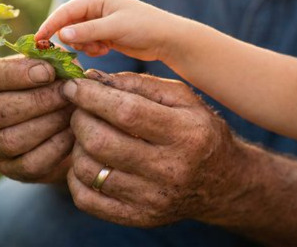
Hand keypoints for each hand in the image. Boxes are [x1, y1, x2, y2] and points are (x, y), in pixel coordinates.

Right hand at [0, 55, 74, 182]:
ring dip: (48, 123)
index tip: (48, 71)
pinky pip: (31, 163)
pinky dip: (56, 147)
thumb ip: (49, 58)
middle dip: (37, 100)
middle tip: (68, 92)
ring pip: (12, 140)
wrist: (50, 127)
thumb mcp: (41, 67)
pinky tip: (73, 132)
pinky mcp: (10, 169)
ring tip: (72, 110)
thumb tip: (63, 55)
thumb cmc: (43, 87)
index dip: (16, 74)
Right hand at [35, 0, 188, 60]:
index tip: (38, 40)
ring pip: (78, 37)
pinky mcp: (105, 35)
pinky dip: (92, 49)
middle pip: (69, 25)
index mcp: (97, 0)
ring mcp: (100, 23)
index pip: (66, 11)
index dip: (50, 25)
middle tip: (78, 49)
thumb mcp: (114, 28)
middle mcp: (96, 9)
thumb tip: (61, 35)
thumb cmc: (144, 27)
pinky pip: (88, 44)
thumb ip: (87, 32)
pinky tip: (105, 50)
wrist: (167, 39)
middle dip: (71, 39)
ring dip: (83, 46)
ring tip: (100, 48)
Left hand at [60, 71, 246, 226]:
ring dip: (77, 146)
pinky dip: (77, 176)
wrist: (223, 183)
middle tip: (80, 110)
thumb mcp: (182, 98)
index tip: (73, 86)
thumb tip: (92, 78)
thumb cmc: (197, 130)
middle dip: (80, 119)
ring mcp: (153, 199)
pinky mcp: (139, 218)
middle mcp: (170, 170)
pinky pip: (87, 199)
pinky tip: (89, 160)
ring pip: (89, 170)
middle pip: (101, 142)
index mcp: (185, 134)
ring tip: (87, 134)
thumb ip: (139, 83)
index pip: (126, 112)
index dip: (91, 96)